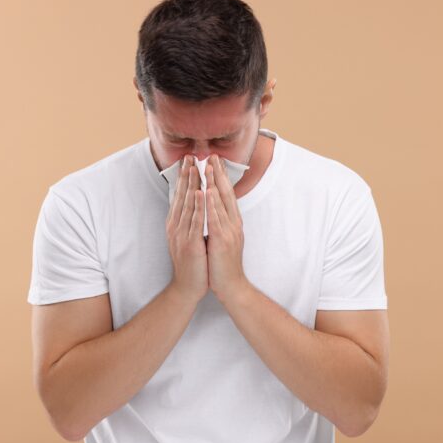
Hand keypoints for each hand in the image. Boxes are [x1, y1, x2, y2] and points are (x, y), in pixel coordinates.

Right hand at [166, 154, 208, 304]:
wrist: (187, 287)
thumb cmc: (192, 262)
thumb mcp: (188, 237)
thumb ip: (189, 220)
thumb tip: (192, 204)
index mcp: (176, 223)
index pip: (180, 195)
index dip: (184, 177)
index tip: (188, 159)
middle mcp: (176, 226)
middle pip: (181, 195)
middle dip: (186, 174)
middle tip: (189, 155)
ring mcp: (181, 234)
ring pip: (187, 204)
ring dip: (191, 184)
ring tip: (195, 167)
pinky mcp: (189, 243)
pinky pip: (194, 221)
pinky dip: (197, 205)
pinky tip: (199, 192)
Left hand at [204, 154, 249, 303]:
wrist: (232, 286)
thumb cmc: (224, 264)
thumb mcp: (223, 239)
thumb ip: (220, 223)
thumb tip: (213, 210)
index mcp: (233, 223)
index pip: (227, 195)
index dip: (221, 177)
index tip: (215, 161)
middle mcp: (234, 224)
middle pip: (227, 194)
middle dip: (220, 174)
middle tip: (213, 156)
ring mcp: (230, 231)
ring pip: (222, 202)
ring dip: (216, 183)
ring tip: (209, 167)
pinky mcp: (223, 240)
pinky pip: (216, 218)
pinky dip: (212, 204)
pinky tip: (208, 191)